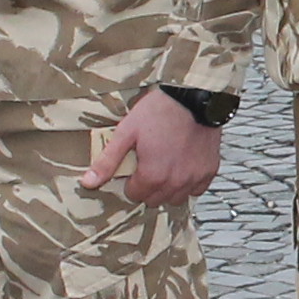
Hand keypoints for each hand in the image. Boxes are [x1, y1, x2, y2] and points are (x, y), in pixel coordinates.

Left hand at [84, 88, 222, 205]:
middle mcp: (175, 182)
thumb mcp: (126, 132)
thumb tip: (88, 182)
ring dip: (167, 189)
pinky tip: (182, 167)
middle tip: (148, 165)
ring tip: (165, 167)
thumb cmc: (159, 111)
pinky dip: (188, 184)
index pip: (135, 195)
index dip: (130, 181)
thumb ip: (108, 161)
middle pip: (154, 200)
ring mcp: (194, 178)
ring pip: (175, 199)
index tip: (134, 166)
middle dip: (147, 187)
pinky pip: (196, 190)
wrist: (194, 97)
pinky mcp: (209, 171)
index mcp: (153, 175)